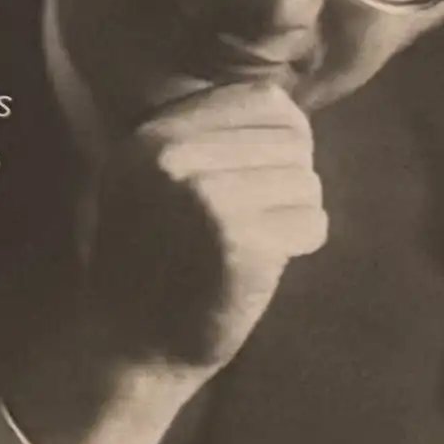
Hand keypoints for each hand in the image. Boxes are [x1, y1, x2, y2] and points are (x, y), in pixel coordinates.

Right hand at [81, 77, 331, 379]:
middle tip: (259, 216)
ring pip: (306, 182)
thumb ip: (203, 136)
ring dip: (295, 214)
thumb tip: (287, 108)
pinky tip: (264, 264)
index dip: (284, 135)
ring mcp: (206, 196)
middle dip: (290, 178)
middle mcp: (174, 155)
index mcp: (152, 133)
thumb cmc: (154, 259)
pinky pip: (312, 223)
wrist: (132, 344)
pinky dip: (301, 245)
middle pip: (293, 139)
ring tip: (256, 241)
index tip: (266, 173)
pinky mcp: (239, 241)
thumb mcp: (151, 179)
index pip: (262, 99)